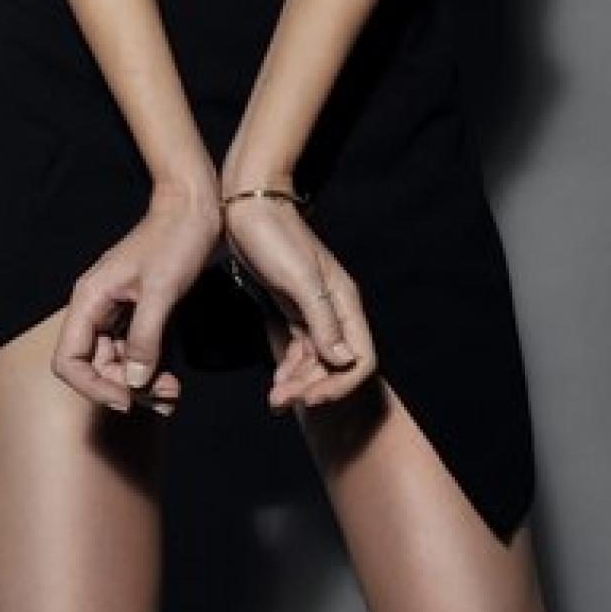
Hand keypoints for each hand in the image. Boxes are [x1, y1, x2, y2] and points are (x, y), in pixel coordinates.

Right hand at [52, 184, 221, 415]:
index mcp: (90, 299)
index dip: (92, 387)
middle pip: (95, 366)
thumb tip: (134, 381)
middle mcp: (97, 307)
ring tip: (172, 393)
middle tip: (163, 398)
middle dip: (125, 387)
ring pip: (117, 363)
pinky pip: (135, 350)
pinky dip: (151, 369)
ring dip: (141, 383)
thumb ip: (145, 337)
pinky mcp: (138, 311)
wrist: (196, 206)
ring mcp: (117, 310)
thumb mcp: (161, 290)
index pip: (69, 359)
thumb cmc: (176, 237)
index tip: (126, 399)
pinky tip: (171, 380)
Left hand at [221, 191, 376, 410]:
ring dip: (300, 383)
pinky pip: (301, 350)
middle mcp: (335, 310)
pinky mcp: (294, 310)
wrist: (249, 209)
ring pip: (317, 361)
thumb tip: (344, 361)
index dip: (340, 385)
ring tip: (274, 399)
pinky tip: (277, 380)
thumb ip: (324, 320)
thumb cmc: (275, 237)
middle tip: (280, 402)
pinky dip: (291, 369)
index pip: (360, 359)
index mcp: (345, 302)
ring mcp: (314, 311)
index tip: (311, 399)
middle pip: (336, 366)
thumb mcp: (300, 279)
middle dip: (312, 388)